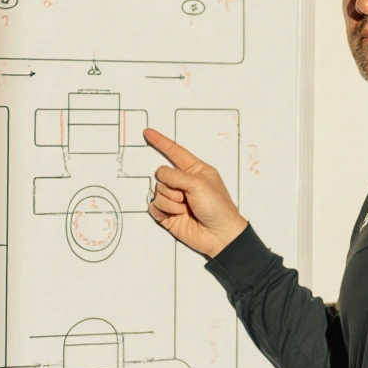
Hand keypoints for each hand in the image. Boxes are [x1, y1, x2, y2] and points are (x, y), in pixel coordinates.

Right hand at [144, 127, 247, 257]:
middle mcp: (183, 182)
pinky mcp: (168, 214)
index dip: (161, 142)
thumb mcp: (199, 184)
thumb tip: (160, 174)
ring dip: (171, 201)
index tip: (148, 132)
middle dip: (171, 186)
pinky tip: (176, 216)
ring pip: (158, 192)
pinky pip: (154, 206)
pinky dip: (164, 211)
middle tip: (187, 197)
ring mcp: (175, 198)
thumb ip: (176, 175)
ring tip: (186, 209)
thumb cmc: (217, 206)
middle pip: (162, 175)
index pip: (175, 152)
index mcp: (195, 170)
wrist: (219, 235)